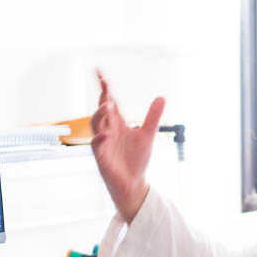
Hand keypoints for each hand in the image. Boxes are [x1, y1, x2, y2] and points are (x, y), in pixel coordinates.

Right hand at [91, 70, 165, 222]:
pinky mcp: (101, 157)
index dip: (104, 88)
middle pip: (101, 109)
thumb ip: (153, 117)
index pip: (109, 101)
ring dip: (100, 114)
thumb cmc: (137, 159)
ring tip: (109, 105)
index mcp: (117, 123)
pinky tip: (106, 134)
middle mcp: (108, 130)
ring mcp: (103, 143)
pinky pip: (96, 145)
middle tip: (106, 85)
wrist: (134, 183)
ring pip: (95, 124)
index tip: (100, 74)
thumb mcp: (147, 135)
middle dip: (102, 97)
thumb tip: (162, 97)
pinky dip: (100, 138)